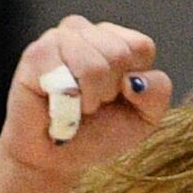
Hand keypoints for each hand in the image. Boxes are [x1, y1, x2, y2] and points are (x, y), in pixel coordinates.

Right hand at [0, 16, 172, 188]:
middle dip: (109, 91)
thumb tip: (134, 79)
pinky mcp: (36, 54)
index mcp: (113, 40)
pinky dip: (68, 99)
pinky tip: (57, 102)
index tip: (115, 98)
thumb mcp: (143, 118)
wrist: (55, 160)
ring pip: (94, 64)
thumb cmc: (97, 134)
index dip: (133, 82)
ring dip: (89, 97)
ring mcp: (58, 39)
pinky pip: (65, 71)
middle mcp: (85, 32)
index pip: (141, 47)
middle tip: (91, 103)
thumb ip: (157, 93)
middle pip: (119, 53)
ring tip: (74, 104)